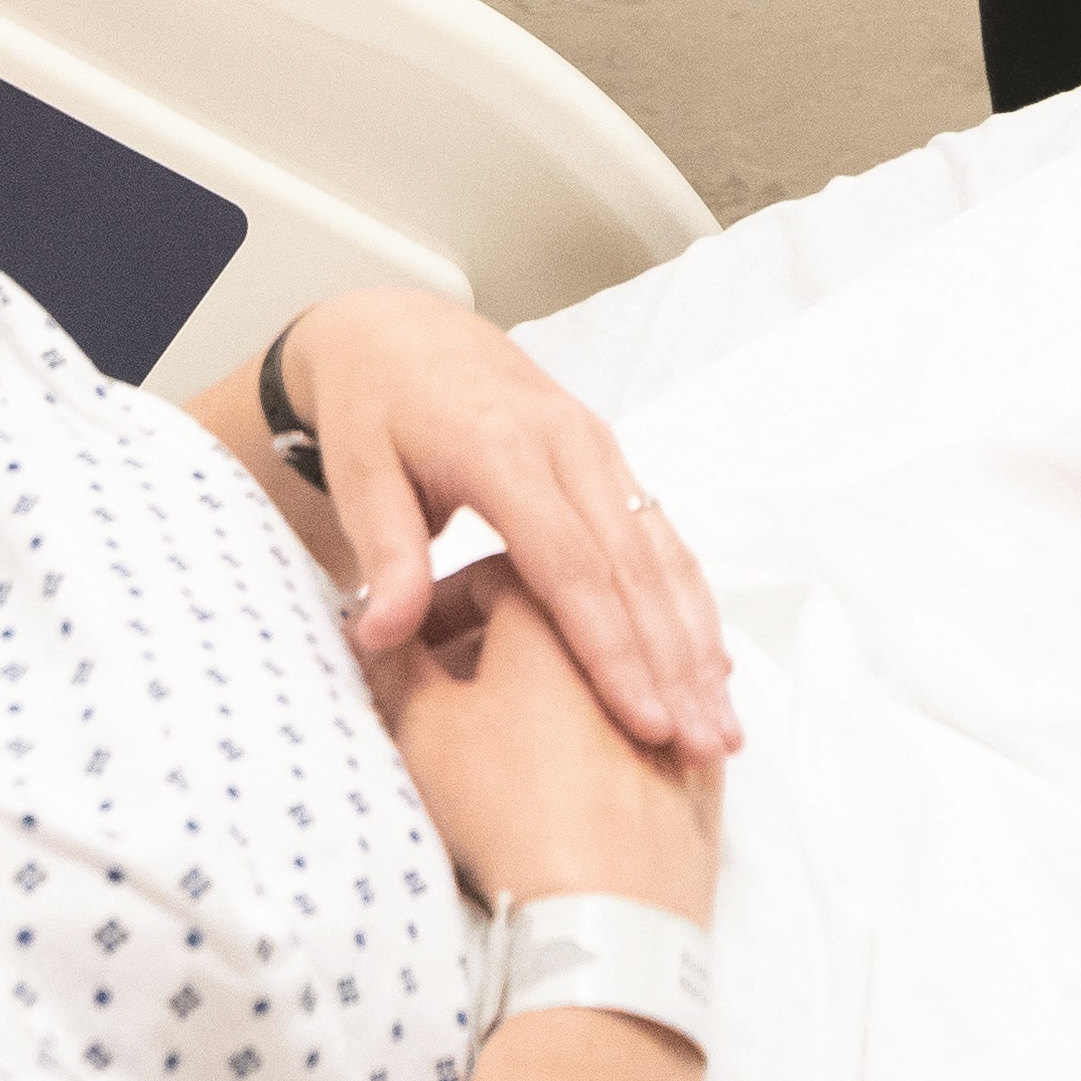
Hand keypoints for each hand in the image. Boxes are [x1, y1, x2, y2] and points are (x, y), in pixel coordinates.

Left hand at [266, 289, 736, 755]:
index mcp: (503, 448)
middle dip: (674, 665)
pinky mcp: (612, 461)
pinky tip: (711, 666)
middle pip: (635, 569)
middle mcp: (568, 444)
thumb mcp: (359, 472)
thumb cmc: (375, 408)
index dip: (610, 648)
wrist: (402, 332)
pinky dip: (690, 606)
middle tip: (702, 747)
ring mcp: (599, 449)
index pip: (571, 564)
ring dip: (697, 643)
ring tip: (721, 727)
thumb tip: (382, 634)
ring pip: (663, 555)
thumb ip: (383, 552)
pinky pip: (662, 538)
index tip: (641, 720)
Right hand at [375, 559, 725, 923]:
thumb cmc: (507, 807)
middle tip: (446, 696)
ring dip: (556, 685)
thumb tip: (372, 624)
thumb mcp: (425, 727)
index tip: (412, 649)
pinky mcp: (702, 763)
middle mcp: (628, 633)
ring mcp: (677, 700)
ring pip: (609, 666)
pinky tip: (579, 765)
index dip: (440, 606)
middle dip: (493, 646)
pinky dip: (614, 724)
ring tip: (508, 736)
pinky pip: (658, 718)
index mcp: (552, 608)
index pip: (490, 573)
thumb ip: (395, 663)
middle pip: (552, 618)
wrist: (604, 912)